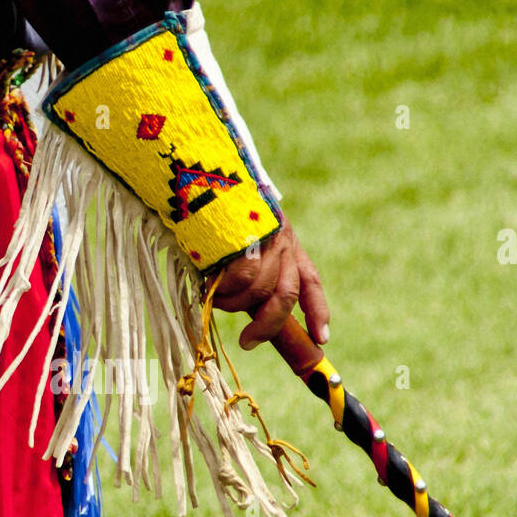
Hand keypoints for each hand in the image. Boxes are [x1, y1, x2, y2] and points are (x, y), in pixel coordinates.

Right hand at [210, 215, 329, 349]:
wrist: (194, 174)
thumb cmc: (207, 216)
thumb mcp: (239, 246)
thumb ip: (250, 275)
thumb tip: (251, 321)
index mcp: (285, 240)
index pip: (309, 280)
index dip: (318, 311)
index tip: (322, 339)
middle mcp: (281, 238)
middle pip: (287, 294)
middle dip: (269, 325)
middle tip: (247, 341)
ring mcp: (265, 236)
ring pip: (261, 290)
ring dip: (235, 304)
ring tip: (215, 298)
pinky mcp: (248, 235)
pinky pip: (243, 278)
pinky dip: (226, 290)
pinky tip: (211, 284)